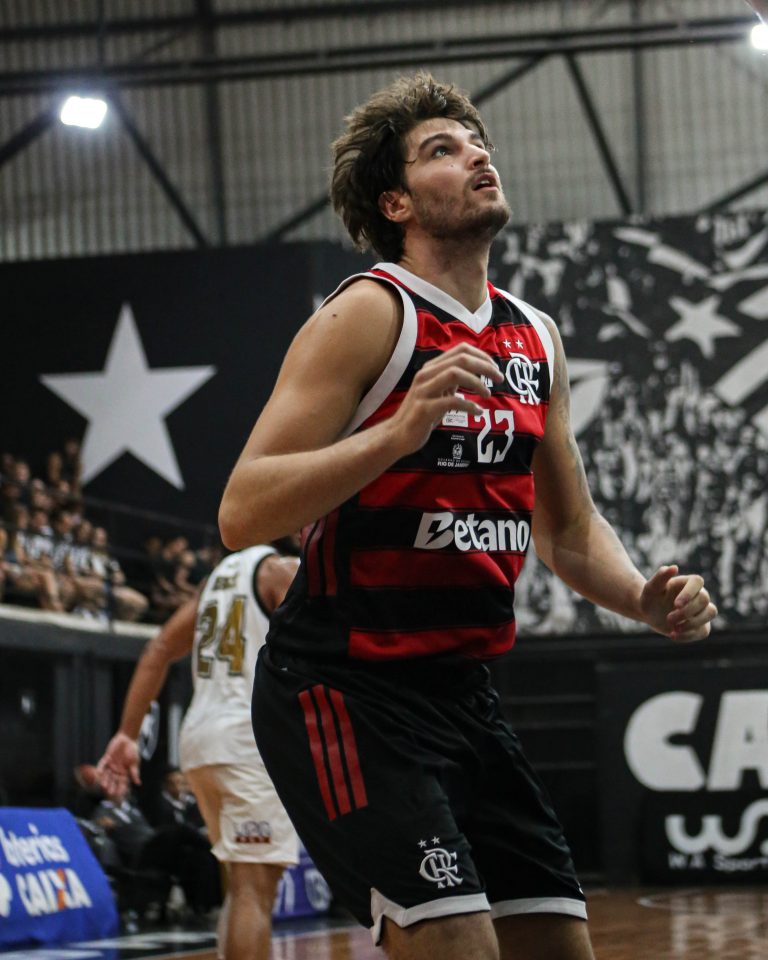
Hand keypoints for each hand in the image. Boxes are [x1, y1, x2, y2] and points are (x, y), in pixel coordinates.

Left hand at [96, 732, 140, 798]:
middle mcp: (117, 770)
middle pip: (113, 781)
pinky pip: (102, 764)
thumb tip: (138, 783)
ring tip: (103, 786)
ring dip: (105, 780)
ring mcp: (111, 765)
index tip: (119, 795)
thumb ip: (135, 772)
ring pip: (106, 775)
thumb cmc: (133, 750)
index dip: (120, 789)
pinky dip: (100, 768)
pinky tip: (99, 772)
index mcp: (124, 772)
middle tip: (109, 793)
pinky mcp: (106, 758)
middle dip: (111, 786)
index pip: (122, 783)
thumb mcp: (135, 762)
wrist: (128, 738)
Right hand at [387, 343, 502, 455]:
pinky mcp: (424, 408)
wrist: (398, 435)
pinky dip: (469, 405)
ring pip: (455, 373)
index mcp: (431, 368)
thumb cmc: (421, 414)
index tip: (495, 368)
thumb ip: (453, 381)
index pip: (460, 350)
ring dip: (477, 383)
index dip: (482, 356)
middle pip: (461, 359)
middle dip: (485, 366)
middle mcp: (426, 375)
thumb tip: (476, 373)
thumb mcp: (438, 392)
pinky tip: (477, 412)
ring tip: (487, 394)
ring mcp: (424, 391)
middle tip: (499, 379)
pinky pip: (451, 401)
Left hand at [640, 565, 716, 642]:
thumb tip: (673, 567)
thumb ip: (660, 577)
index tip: (676, 605)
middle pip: (704, 600)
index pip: (697, 582)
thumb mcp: (651, 588)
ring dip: (692, 623)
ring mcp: (702, 610)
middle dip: (687, 612)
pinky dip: (689, 636)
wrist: (650, 613)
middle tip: (668, 619)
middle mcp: (699, 594)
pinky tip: (673, 635)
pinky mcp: (702, 625)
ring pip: (710, 613)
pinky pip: (704, 631)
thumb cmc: (651, 597)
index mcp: (688, 582)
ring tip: (674, 629)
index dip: (690, 593)